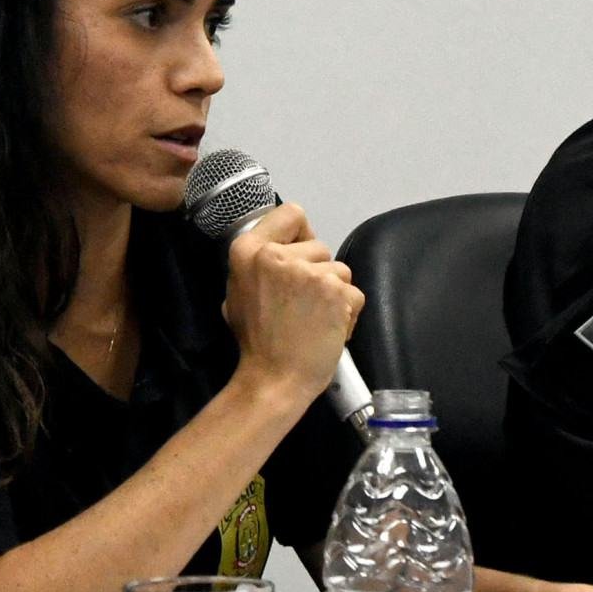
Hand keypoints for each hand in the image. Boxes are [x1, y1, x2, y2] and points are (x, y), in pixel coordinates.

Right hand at [220, 203, 363, 411]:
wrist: (275, 378)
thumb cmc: (257, 341)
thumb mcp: (238, 292)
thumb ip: (259, 265)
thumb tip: (283, 251)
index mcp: (248, 250)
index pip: (291, 213)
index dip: (301, 235)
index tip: (299, 258)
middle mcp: (277, 254)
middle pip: (319, 246)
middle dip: (318, 273)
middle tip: (303, 304)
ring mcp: (308, 272)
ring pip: (340, 270)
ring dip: (335, 294)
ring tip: (316, 319)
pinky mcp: (335, 291)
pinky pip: (354, 293)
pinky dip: (347, 312)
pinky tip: (329, 330)